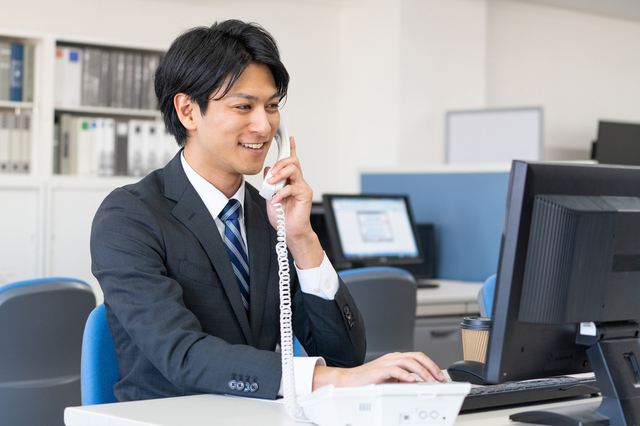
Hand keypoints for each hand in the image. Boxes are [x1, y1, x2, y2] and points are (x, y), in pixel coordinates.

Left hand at [264, 136, 322, 268]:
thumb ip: (269, 183)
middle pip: (292, 161)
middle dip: (280, 163)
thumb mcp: (270, 197)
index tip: (289, 138)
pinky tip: (275, 201)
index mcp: (290, 180)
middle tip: (271, 174)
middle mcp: (298, 181)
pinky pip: (291, 187)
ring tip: (271, 184)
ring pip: (293, 169)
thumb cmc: (283, 216)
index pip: (291, 160)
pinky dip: (280, 193)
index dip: (291, 148)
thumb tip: (268, 170)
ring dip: (279, 174)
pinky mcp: (305, 194)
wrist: (290, 232)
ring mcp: (302, 186)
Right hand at [312, 352, 445, 390]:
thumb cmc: (368, 381)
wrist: (348, 382)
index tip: (440, 377)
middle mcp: (393, 358)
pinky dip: (405, 375)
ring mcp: (386, 362)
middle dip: (431, 366)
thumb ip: (403, 380)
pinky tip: (412, 381)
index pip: (418, 357)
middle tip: (439, 378)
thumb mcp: (390, 381)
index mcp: (396, 359)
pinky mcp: (379, 370)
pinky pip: (395, 370)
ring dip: (422, 371)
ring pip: (409, 361)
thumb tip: (419, 385)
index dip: (431, 365)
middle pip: (416, 356)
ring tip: (430, 380)